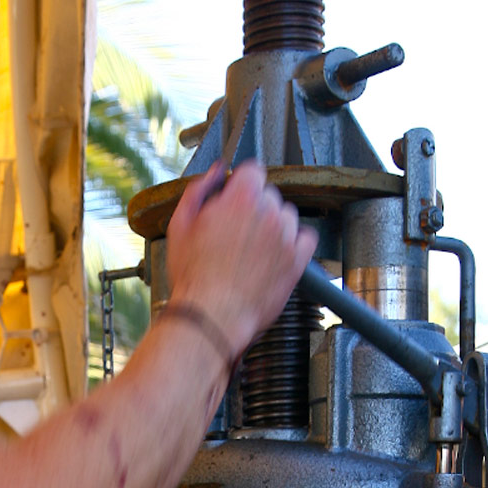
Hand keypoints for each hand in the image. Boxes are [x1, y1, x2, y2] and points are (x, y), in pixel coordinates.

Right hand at [166, 161, 317, 358]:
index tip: (236, 199)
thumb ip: (199, 190)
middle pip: (270, 195)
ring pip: (287, 216)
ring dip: (274, 226)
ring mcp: (286, 236)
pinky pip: (307, 238)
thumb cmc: (194, 278)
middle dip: (255, 208)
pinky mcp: (297, 261)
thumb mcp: (180, 225)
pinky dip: (295, 243)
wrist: (212, 316)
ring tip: (254, 250)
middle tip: (237, 233)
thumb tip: (216, 172)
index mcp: (241, 198)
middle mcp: (268, 212)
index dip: (242, 185)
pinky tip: (277, 254)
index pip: (254, 170)